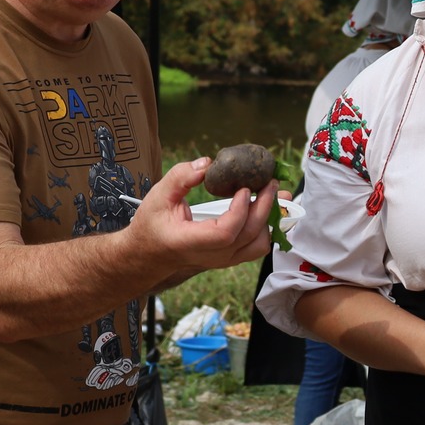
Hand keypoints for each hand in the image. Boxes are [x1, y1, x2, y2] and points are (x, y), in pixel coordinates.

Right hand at [132, 157, 276, 273]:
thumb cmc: (153, 225)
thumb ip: (179, 178)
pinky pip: (257, 247)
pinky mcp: (231, 258)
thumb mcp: (158, 196)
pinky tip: (266, 207)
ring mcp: (223, 261)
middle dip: (264, 207)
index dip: (239, 211)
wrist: (151, 253)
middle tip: (270, 182)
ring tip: (272, 194)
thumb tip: (206, 164)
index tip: (243, 189)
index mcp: (190, 242)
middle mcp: (211, 256)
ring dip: (269, 218)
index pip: (224, 234)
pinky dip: (266, 227)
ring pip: (258, 245)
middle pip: (247, 236)